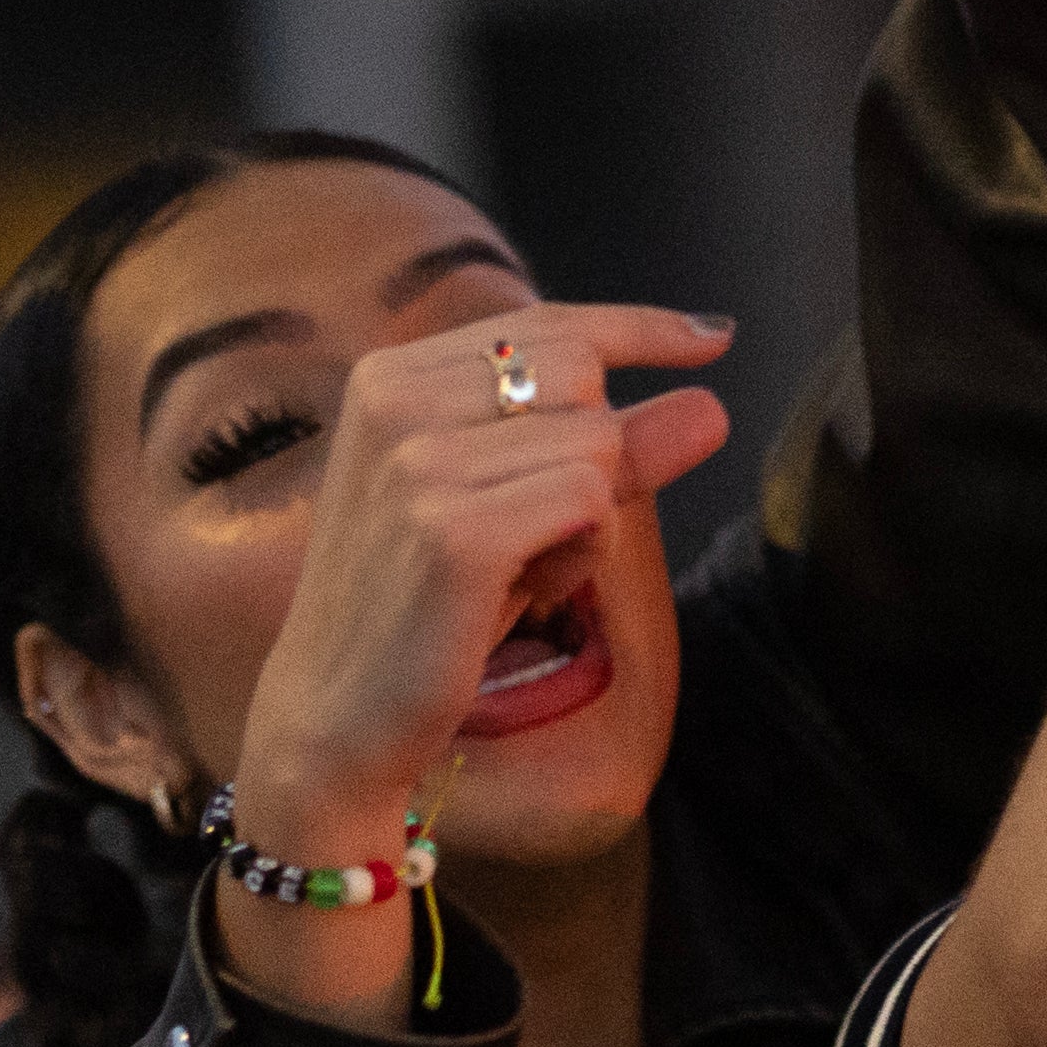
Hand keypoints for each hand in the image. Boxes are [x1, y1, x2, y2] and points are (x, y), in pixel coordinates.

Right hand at [219, 300, 739, 851]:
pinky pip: (588, 502)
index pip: (547, 325)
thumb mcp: (517, 509)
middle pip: (582, 375)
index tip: (712, 338)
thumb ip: (612, 451)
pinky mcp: (451, 530)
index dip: (640, 329)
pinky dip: (582, 553)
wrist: (334, 720)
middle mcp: (395, 400)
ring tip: (516, 573)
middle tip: (533, 533)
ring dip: (588, 518)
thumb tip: (712, 402)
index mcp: (391, 378)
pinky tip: (525, 592)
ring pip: (595, 441)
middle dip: (597, 454)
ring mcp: (417, 462)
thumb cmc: (427, 610)